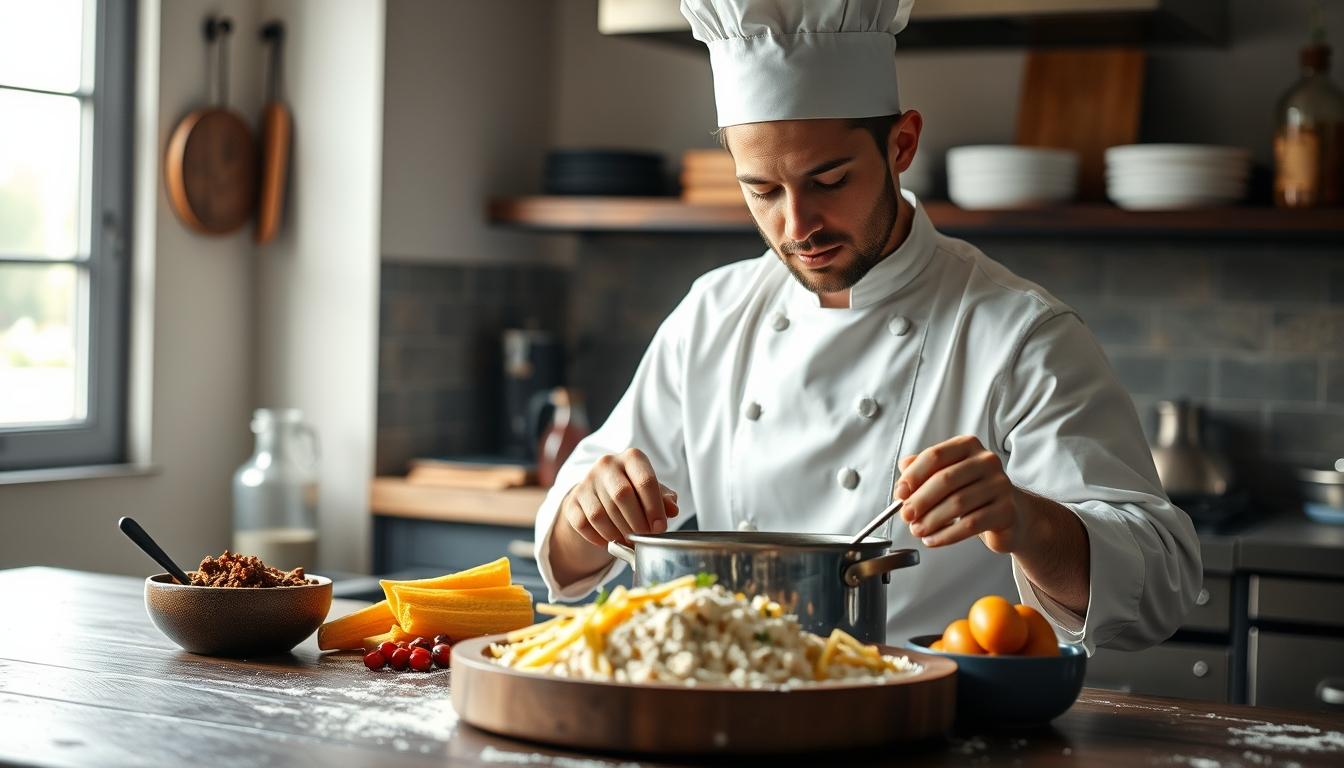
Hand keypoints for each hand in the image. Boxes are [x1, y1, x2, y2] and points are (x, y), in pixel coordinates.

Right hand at [560, 448, 678, 547]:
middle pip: (622, 495)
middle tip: (644, 538)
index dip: (654, 507)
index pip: (645, 480)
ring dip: (617, 533)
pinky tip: (609, 542)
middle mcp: (607, 464)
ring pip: (600, 513)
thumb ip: (664, 499)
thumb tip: (672, 509)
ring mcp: (587, 481)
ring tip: (629, 542)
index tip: (659, 528)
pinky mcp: (573, 500)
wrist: (601, 491)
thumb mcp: (652, 491)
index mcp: (632, 458)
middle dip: (636, 522)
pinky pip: (582, 523)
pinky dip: (598, 537)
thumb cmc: (635, 490)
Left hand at [895, 434, 1025, 552]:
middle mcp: (986, 461)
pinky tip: (933, 539)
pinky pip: (971, 524)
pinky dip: (947, 534)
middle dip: (920, 500)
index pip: (935, 456)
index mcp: (967, 446)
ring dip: (931, 520)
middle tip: (906, 515)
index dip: (913, 475)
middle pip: (945, 479)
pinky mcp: (1006, 510)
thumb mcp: (946, 476)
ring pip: (957, 503)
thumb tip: (902, 485)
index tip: (900, 493)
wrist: (1012, 514)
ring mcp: (1000, 485)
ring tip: (917, 530)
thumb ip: (921, 473)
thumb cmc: (973, 493)